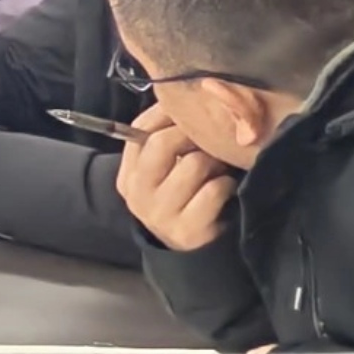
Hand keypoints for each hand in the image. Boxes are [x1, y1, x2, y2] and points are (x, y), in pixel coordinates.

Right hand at [114, 112, 240, 253]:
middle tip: (206, 139)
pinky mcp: (188, 229)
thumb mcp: (161, 174)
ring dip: (214, 161)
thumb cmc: (179, 200)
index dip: (166, 113)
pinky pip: (214, 190)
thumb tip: (181, 98)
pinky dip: (225, 185)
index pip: (138, 130)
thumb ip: (163, 142)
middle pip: (162, 143)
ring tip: (216, 168)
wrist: (186, 255)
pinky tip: (224, 189)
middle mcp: (138, 194)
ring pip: (194, 164)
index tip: (187, 110)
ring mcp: (162, 213)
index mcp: (128, 175)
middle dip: (191, 134)